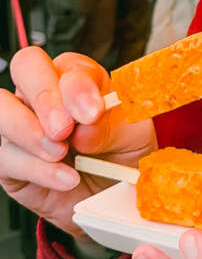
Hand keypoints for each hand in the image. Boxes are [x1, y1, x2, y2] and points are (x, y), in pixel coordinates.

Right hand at [0, 48, 155, 235]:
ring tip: (61, 153)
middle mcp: (45, 93)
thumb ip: (111, 128)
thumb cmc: (121, 151)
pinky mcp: (9, 158)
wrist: (111, 192)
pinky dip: (36, 169)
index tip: (92, 113)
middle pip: (26, 67)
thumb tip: (85, 130)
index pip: (68, 66)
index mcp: (79, 76)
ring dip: (29, 131)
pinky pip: (4, 156)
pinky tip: (65, 178)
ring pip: (2, 110)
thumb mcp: (131, 136)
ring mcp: (21, 122)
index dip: (77, 87)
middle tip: (64, 129)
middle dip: (44, 97)